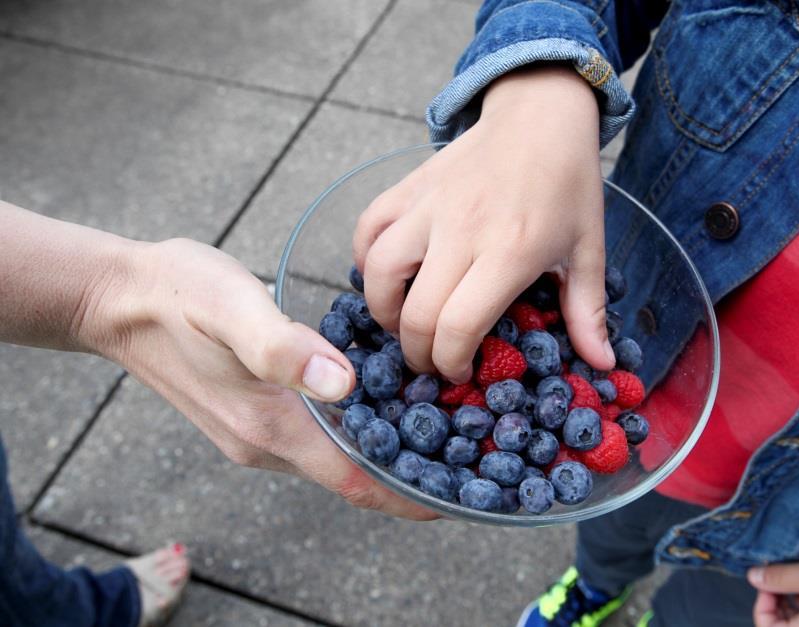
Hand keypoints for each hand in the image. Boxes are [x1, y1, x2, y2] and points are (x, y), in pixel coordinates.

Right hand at [86, 237, 434, 520]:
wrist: (120, 298)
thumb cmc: (178, 294)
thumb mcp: (230, 309)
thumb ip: (283, 348)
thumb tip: (343, 383)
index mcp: (270, 427)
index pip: (353, 482)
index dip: (408, 495)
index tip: (458, 496)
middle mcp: (266, 442)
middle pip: (352, 474)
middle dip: (409, 472)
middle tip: (468, 452)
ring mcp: (257, 431)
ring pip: (335, 455)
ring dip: (385, 449)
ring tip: (440, 425)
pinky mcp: (253, 412)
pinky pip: (316, 434)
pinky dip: (355, 427)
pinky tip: (381, 397)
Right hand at [353, 65, 615, 382]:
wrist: (541, 114)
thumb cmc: (568, 185)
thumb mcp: (588, 249)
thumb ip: (588, 311)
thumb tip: (603, 363)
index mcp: (509, 253)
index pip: (458, 326)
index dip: (450, 362)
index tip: (460, 371)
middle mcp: (461, 231)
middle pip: (414, 313)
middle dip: (416, 353)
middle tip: (431, 360)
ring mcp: (429, 206)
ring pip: (376, 271)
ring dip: (382, 311)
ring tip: (402, 324)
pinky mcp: (409, 186)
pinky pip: (366, 228)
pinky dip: (362, 259)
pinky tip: (384, 276)